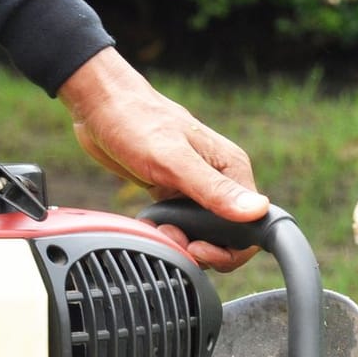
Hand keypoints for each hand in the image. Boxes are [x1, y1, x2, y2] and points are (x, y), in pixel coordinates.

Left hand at [59, 48, 269, 270]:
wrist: (100, 106)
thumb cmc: (135, 122)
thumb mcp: (174, 160)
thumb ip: (214, 189)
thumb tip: (257, 211)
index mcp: (231, 169)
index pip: (253, 226)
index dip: (230, 250)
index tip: (198, 247)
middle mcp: (220, 179)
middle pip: (228, 237)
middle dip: (203, 249)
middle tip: (174, 239)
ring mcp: (198, 187)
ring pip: (204, 235)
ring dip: (182, 243)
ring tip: (160, 229)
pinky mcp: (176, 192)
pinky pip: (183, 226)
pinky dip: (169, 233)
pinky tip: (152, 223)